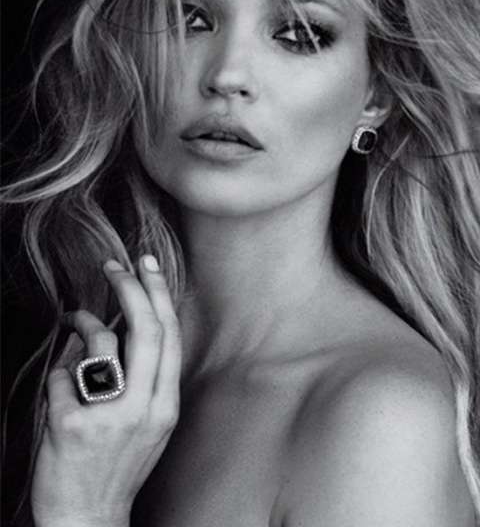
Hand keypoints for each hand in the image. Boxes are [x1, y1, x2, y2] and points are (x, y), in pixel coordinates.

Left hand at [31, 255, 181, 526]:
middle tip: (115, 265)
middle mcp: (144, 409)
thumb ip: (145, 379)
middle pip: (145, 331)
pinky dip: (59, 374)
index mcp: (165, 406)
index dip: (158, 294)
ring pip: (101, 345)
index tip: (146, 265)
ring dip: (84, 323)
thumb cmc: (119, 465)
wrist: (87, 521)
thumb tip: (123, 328)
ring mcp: (109, 418)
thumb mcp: (148, 424)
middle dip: (129, 288)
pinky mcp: (71, 427)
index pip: (169, 337)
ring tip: (76, 318)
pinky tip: (59, 384)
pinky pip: (62, 378)